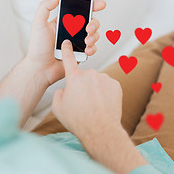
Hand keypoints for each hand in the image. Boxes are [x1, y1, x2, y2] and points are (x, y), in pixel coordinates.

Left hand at [25, 0, 105, 85]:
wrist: (40, 68)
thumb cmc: (37, 47)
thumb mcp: (38, 23)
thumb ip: (45, 7)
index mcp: (64, 22)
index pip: (80, 10)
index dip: (92, 6)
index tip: (100, 4)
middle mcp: (72, 31)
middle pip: (91, 22)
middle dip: (94, 23)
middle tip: (88, 28)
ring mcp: (77, 43)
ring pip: (94, 35)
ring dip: (94, 36)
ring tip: (86, 40)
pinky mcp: (80, 54)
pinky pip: (92, 49)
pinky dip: (93, 48)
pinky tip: (86, 49)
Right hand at [52, 40, 146, 173]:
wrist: (100, 130)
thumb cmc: (78, 120)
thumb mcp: (57, 107)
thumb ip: (59, 93)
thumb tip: (65, 89)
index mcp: (74, 78)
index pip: (68, 59)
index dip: (66, 50)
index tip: (67, 42)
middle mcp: (90, 74)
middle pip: (83, 77)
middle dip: (82, 86)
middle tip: (82, 102)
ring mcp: (104, 78)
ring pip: (96, 81)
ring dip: (94, 90)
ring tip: (93, 106)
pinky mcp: (115, 85)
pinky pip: (107, 86)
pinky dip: (104, 93)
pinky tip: (102, 104)